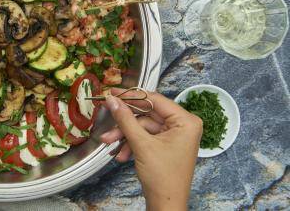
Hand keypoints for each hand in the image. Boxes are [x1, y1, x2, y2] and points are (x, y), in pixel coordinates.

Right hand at [100, 88, 202, 210]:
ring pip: (142, 126)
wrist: (166, 204)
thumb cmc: (163, 177)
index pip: (155, 100)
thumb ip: (126, 119)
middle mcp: (183, 125)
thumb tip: (113, 101)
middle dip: (125, 122)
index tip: (112, 92)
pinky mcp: (166, 145)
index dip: (131, 96)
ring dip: (125, 135)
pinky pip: (145, 137)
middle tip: (106, 117)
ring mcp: (174, 135)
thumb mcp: (141, 144)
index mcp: (186, 121)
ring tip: (108, 142)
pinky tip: (121, 154)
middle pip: (147, 114)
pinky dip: (131, 143)